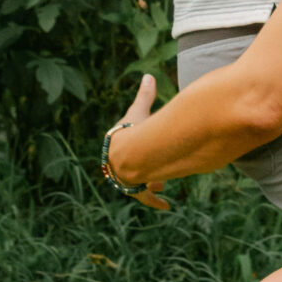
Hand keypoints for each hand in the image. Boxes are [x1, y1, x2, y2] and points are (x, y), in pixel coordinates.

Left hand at [103, 74, 170, 208]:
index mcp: (116, 145)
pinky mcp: (134, 189)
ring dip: (148, 184)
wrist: (128, 152)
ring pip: (136, 184)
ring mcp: (125, 178)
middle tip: (153, 169)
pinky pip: (145, 196)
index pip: (122, 148)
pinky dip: (155, 201)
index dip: (134, 147)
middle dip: (142, 169)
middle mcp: (117, 164)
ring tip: (160, 184)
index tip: (144, 149)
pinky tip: (165, 205)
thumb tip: (148, 76)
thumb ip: (145, 95)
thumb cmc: (133, 130)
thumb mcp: (140, 111)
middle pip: (129, 168)